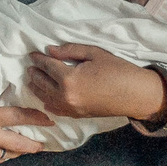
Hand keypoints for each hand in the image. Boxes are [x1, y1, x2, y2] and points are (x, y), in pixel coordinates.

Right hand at [0, 93, 52, 165]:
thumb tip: (2, 99)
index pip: (19, 117)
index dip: (37, 119)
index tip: (49, 120)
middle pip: (19, 144)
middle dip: (34, 145)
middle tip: (43, 144)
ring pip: (7, 155)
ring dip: (16, 151)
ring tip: (25, 148)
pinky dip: (0, 156)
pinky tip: (2, 152)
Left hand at [25, 43, 166, 123]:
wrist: (135, 94)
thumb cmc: (118, 70)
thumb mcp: (94, 54)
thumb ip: (70, 51)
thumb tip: (50, 50)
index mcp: (69, 79)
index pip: (47, 66)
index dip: (38, 59)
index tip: (32, 54)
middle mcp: (65, 96)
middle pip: (42, 83)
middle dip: (35, 73)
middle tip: (30, 66)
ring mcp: (70, 108)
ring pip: (45, 98)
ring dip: (37, 88)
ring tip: (32, 80)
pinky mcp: (77, 115)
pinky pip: (55, 110)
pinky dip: (47, 103)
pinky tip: (45, 99)